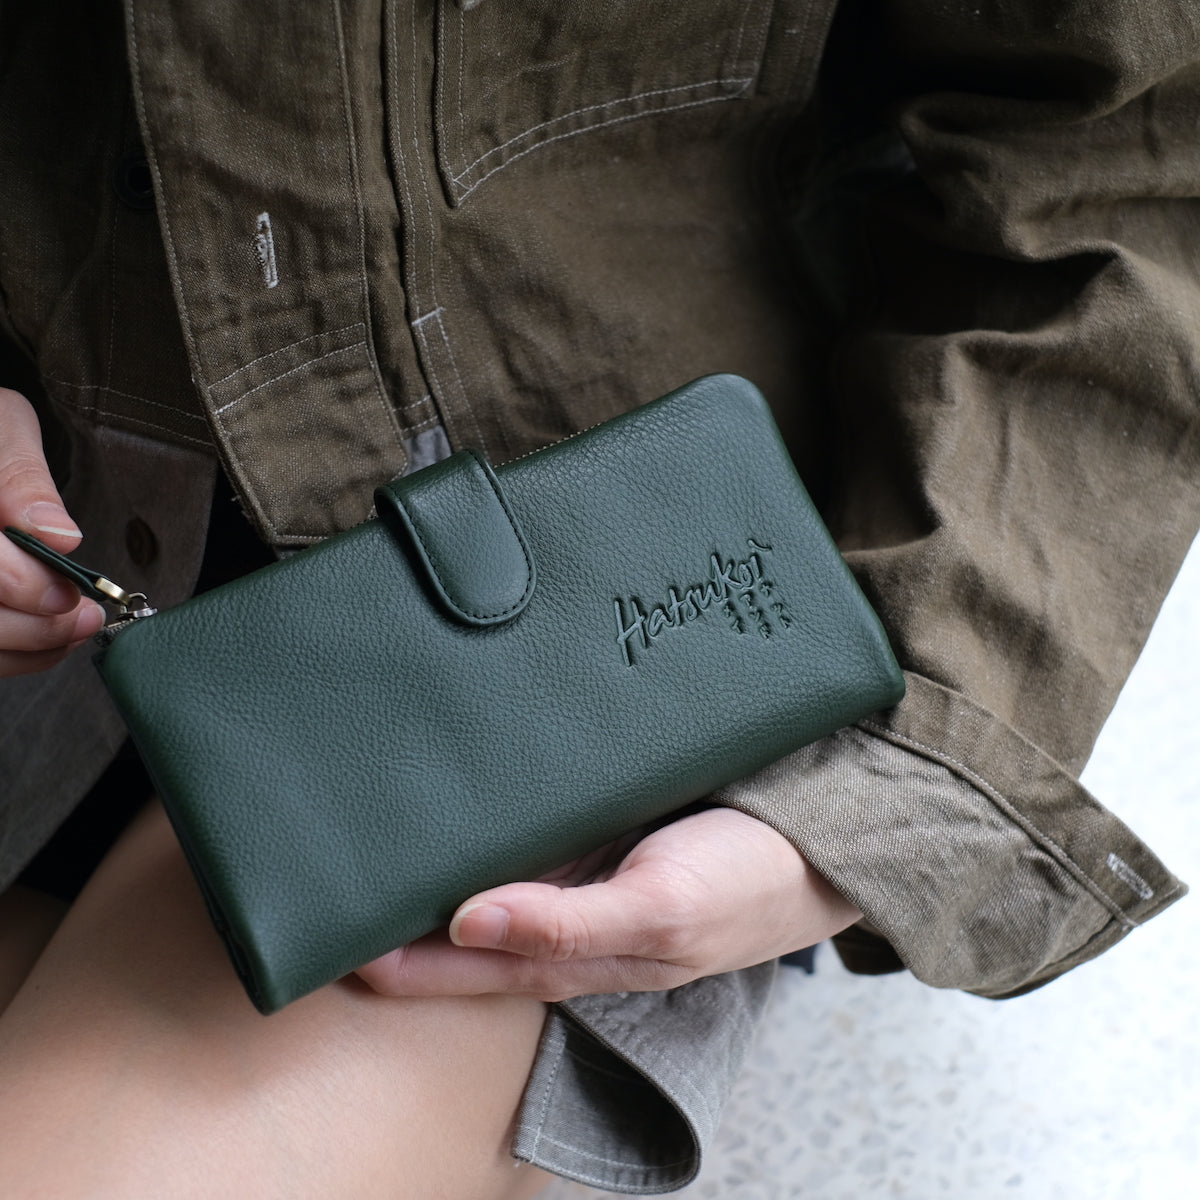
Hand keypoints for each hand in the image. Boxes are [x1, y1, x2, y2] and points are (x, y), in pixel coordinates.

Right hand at [0, 386, 105, 677]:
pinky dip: (19, 656)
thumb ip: (22, 478)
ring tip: (78, 627)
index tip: (66, 589)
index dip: (15, 582)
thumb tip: (57, 535)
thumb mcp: (2, 429)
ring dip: (29, 648)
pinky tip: (52, 638)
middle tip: (85, 616)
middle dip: (29, 627)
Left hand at [355, 806, 861, 1002]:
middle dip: (397, 912)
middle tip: (321, 885)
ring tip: (366, 839)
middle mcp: (570, 910)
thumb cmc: (747, 886)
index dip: (400, 957)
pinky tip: (456, 795)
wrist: (823, 837)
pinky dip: (487, 819)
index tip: (326, 940)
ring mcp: (587, 865)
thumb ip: (566, 926)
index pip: (466, 963)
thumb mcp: (659, 916)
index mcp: (577, 948)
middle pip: (466, 920)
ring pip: (493, 869)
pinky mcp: (605, 818)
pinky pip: (531, 822)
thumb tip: (468, 926)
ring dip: (434, 861)